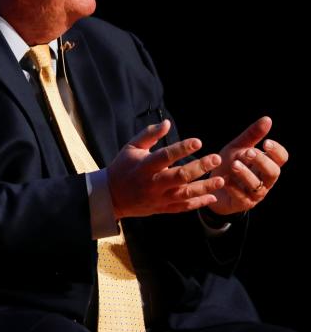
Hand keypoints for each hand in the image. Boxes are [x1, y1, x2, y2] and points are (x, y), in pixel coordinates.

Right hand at [108, 120, 224, 218]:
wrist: (111, 196)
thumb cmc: (123, 167)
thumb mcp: (131, 147)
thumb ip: (149, 135)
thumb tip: (167, 123)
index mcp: (144, 165)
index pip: (165, 156)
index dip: (182, 148)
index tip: (198, 142)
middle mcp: (152, 182)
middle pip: (179, 176)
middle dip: (199, 167)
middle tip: (216, 158)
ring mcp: (158, 197)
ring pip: (185, 194)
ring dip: (205, 187)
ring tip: (221, 180)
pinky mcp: (162, 208)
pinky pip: (183, 207)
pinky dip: (198, 203)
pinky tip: (212, 197)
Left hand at [209, 116, 287, 214]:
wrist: (211, 187)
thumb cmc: (229, 165)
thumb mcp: (237, 148)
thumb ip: (251, 136)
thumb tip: (268, 119)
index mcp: (266, 164)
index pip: (281, 158)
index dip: (276, 151)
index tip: (266, 143)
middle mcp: (265, 180)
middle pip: (273, 172)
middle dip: (262, 162)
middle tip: (248, 152)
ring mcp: (255, 193)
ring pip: (257, 186)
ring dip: (246, 174)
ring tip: (234, 165)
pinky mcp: (242, 203)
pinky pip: (241, 197)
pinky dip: (233, 188)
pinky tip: (224, 180)